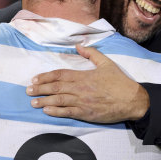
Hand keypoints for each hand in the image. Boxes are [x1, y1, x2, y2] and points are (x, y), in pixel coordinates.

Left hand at [26, 45, 149, 122]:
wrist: (132, 100)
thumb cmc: (119, 82)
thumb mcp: (106, 63)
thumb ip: (91, 54)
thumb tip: (78, 45)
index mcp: (84, 76)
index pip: (60, 74)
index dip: (46, 76)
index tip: (35, 79)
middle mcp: (80, 89)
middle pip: (55, 87)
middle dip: (40, 89)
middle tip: (28, 91)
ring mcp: (83, 102)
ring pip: (59, 100)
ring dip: (44, 101)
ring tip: (33, 102)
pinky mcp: (86, 114)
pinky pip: (68, 113)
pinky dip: (56, 112)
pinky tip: (47, 111)